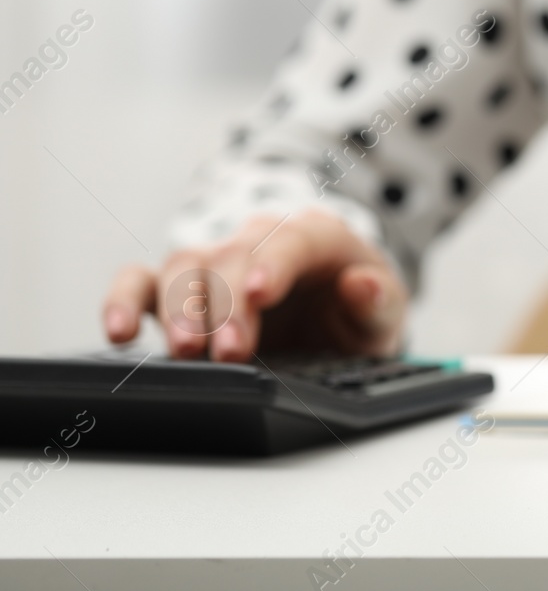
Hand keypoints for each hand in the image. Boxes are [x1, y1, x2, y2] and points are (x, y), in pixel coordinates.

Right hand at [103, 210, 407, 361]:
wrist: (334, 323)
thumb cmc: (357, 313)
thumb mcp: (384, 313)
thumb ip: (379, 300)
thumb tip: (363, 283)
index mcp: (317, 237)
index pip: (294, 238)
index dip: (275, 262)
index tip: (261, 293)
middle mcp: (259, 241)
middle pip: (232, 257)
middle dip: (229, 305)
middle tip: (232, 352)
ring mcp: (215, 263)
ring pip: (184, 266)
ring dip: (180, 308)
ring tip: (188, 351)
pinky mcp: (180, 291)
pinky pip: (140, 283)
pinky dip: (122, 300)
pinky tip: (119, 332)